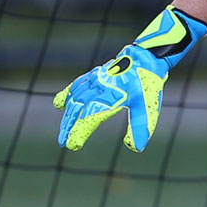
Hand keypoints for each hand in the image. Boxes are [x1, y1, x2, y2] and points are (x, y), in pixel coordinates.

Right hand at [54, 6, 206, 151]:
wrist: (145, 58)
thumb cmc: (147, 84)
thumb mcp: (148, 107)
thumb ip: (140, 127)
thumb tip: (135, 148)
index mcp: (110, 96)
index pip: (90, 118)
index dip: (80, 132)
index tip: (72, 145)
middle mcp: (98, 88)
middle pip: (78, 110)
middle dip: (69, 127)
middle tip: (63, 142)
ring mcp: (94, 80)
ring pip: (75, 99)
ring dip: (67, 116)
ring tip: (63, 132)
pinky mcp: (94, 75)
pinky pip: (76, 85)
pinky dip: (67, 94)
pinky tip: (59, 104)